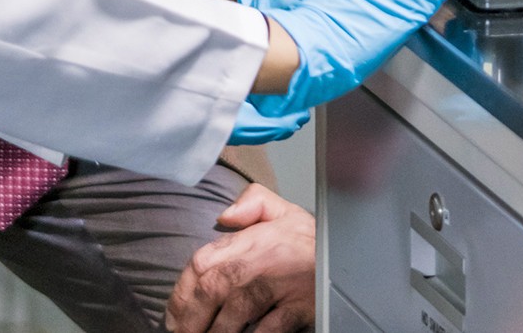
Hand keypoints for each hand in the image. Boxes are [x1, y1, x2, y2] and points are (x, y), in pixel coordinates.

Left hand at [165, 185, 313, 332]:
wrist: (350, 254)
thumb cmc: (311, 240)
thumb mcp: (283, 210)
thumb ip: (252, 203)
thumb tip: (224, 215)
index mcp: (249, 240)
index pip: (201, 263)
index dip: (180, 292)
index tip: (172, 317)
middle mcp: (258, 263)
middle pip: (211, 291)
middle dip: (191, 320)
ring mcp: (277, 287)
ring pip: (234, 315)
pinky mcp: (296, 309)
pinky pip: (267, 330)